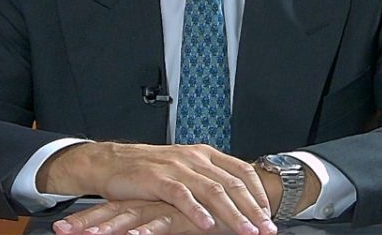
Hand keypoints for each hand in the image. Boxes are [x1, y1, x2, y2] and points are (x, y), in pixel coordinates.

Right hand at [38, 143, 275, 234]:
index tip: (269, 213)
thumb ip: (208, 179)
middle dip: (252, 209)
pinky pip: (182, 196)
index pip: (241, 170)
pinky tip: (208, 225)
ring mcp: (176, 167)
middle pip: (232, 183)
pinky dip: (196, 212)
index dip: (258, 192)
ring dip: (232, 214)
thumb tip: (237, 198)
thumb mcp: (184, 168)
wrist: (113, 162)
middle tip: (266, 228)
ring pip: (212, 191)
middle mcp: (194, 157)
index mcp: (204, 154)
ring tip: (246, 231)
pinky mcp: (157, 179)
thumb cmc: (150, 169)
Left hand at [54, 199, 221, 234]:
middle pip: (115, 211)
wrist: (243, 201)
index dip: (87, 218)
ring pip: (134, 217)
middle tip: (61, 231)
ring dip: (109, 227)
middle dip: (87, 223)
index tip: (61, 229)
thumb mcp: (176, 221)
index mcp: (149, 201)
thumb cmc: (209, 214)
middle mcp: (156, 201)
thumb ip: (157, 222)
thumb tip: (133, 230)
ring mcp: (170, 206)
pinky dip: (148, 230)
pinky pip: (164, 223)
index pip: (113, 209)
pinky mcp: (187, 215)